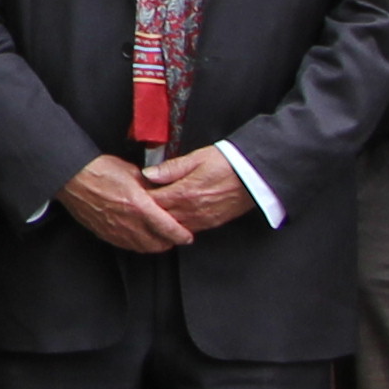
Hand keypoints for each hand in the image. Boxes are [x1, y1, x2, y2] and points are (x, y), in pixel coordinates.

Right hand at [57, 155, 194, 252]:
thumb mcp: (132, 172)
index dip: (181, 234)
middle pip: (158, 243)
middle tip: (176, 236)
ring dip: (154, 245)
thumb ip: (150, 186)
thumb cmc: (99, 171)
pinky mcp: (106, 234)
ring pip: (143, 247)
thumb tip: (162, 192)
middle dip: (170, 242)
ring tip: (160, 238)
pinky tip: (140, 238)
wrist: (73, 178)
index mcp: (139, 205)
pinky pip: (127, 245)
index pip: (168, 227)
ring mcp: (116, 230)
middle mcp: (129, 222)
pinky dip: (138, 244)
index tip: (188, 236)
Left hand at [141, 145, 256, 234]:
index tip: (132, 195)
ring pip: (173, 228)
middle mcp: (192, 209)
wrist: (256, 175)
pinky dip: (177, 228)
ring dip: (161, 223)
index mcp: (185, 191)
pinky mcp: (212, 223)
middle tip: (136, 209)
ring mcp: (202, 219)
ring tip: (151, 216)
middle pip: (160, 218)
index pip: (153, 201)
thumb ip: (171, 168)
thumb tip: (149, 173)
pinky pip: (189, 230)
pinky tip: (171, 222)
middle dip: (147, 214)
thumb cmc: (228, 162)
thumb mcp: (196, 158)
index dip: (140, 199)